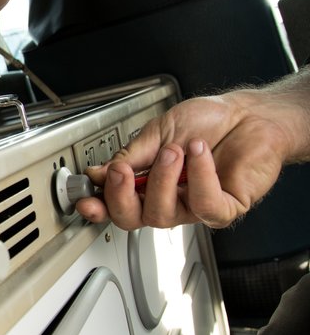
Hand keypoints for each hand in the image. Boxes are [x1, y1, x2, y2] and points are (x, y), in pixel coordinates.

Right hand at [78, 91, 293, 229]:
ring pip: (163, 216)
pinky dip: (200, 176)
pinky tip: (199, 153)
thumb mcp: (157, 132)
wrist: (249, 114)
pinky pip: (204, 205)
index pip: (117, 204)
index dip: (98, 206)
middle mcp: (169, 199)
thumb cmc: (208, 122)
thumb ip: (129, 155)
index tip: (86, 198)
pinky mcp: (224, 208)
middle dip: (121, 196)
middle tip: (122, 171)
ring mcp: (194, 206)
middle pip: (132, 219)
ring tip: (174, 150)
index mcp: (148, 183)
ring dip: (163, 180)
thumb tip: (98, 172)